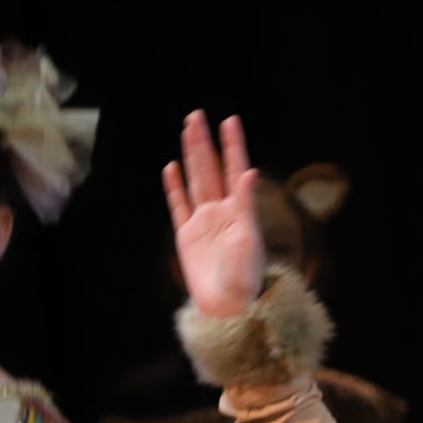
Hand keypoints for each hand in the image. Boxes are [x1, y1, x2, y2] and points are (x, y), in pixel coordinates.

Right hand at [163, 113, 264, 318]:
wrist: (228, 307)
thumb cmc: (246, 279)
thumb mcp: (249, 239)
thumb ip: (246, 204)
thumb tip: (249, 172)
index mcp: (241, 212)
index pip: (236, 170)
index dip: (233, 145)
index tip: (231, 120)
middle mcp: (223, 212)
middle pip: (211, 169)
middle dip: (205, 143)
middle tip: (198, 115)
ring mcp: (204, 222)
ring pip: (195, 181)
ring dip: (191, 156)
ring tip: (188, 131)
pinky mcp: (187, 236)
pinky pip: (179, 205)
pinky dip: (174, 186)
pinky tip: (172, 168)